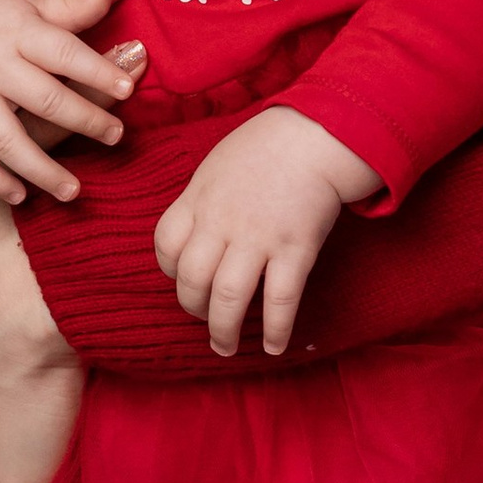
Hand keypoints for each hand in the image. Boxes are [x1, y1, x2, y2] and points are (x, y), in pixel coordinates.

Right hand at [0, 0, 145, 207]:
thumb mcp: (27, 1)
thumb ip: (71, 6)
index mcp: (17, 32)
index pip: (63, 53)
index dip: (97, 71)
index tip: (127, 88)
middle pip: (44, 99)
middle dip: (84, 121)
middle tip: (116, 136)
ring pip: (7, 141)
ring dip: (42, 170)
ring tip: (75, 190)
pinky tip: (20, 196)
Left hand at [153, 107, 382, 358]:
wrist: (317, 135)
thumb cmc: (267, 148)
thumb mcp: (218, 165)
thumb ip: (203, 199)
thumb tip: (196, 231)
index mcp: (198, 199)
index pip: (165, 245)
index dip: (170, 271)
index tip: (183, 280)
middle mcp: (222, 222)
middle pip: (192, 279)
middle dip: (193, 309)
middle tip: (205, 322)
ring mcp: (258, 237)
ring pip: (229, 297)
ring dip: (224, 330)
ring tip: (225, 347)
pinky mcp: (295, 249)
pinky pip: (280, 299)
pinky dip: (275, 329)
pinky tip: (273, 347)